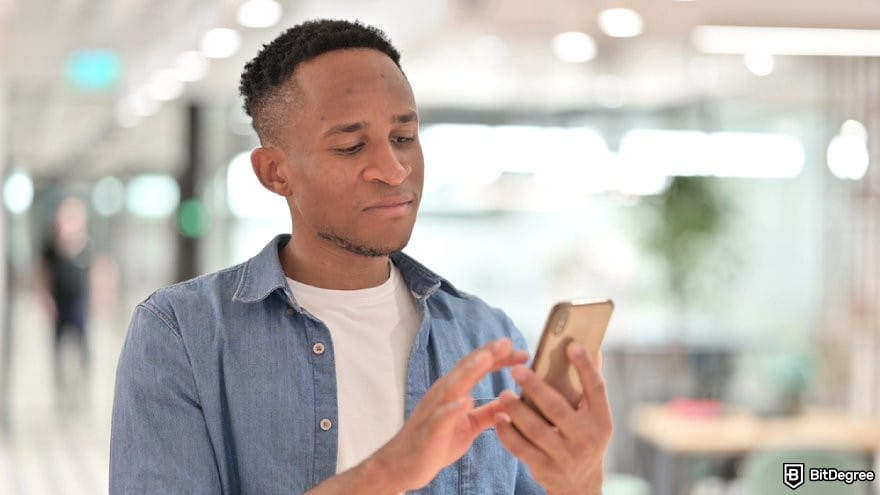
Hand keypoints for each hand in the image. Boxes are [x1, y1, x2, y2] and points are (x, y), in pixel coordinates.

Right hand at [372, 337, 528, 491]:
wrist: (404, 464)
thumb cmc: (437, 442)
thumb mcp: (470, 425)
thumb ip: (489, 412)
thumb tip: (512, 403)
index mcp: (455, 390)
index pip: (479, 367)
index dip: (500, 358)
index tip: (523, 353)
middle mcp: (444, 393)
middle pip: (466, 368)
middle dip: (486, 354)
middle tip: (505, 342)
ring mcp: (435, 409)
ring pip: (453, 386)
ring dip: (469, 370)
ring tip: (487, 358)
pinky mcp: (430, 429)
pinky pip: (441, 417)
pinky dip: (453, 408)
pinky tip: (466, 401)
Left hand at [495, 343, 611, 494]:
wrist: (580, 485)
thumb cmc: (585, 438)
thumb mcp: (595, 417)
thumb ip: (590, 387)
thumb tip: (593, 349)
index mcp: (600, 420)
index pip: (596, 388)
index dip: (585, 366)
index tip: (572, 345)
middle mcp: (585, 438)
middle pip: (558, 409)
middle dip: (535, 388)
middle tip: (516, 370)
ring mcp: (565, 456)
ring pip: (536, 430)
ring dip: (517, 410)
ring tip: (503, 394)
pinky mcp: (545, 468)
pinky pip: (521, 449)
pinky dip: (507, 433)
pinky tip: (499, 419)